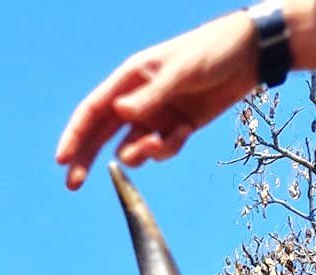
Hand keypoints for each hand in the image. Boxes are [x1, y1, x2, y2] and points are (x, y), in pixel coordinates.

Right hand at [57, 11, 257, 187]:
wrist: (253, 52)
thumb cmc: (213, 50)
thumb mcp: (181, 70)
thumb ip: (150, 95)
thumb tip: (120, 114)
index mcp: (130, 79)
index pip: (93, 111)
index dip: (74, 135)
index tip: (63, 160)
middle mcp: (137, 100)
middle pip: (101, 135)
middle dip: (87, 158)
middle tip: (74, 184)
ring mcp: (156, 115)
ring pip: (131, 148)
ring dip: (139, 154)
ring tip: (157, 145)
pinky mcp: (177, 127)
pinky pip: (161, 150)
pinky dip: (167, 149)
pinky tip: (182, 133)